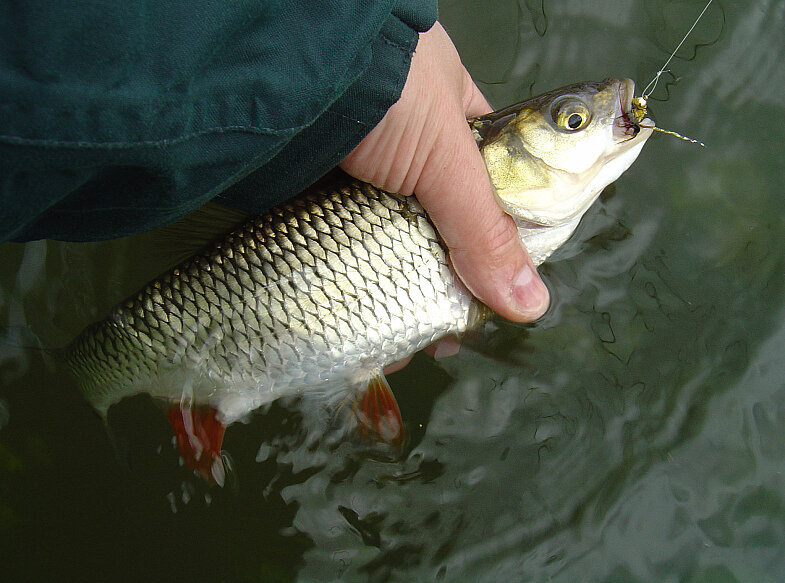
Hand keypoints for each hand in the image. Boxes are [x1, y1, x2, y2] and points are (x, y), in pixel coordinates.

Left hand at [340, 22, 548, 323]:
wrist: (286, 66)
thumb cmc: (384, 85)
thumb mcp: (447, 154)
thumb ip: (485, 227)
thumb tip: (530, 302)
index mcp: (453, 123)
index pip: (490, 189)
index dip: (495, 241)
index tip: (492, 293)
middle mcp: (407, 151)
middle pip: (436, 229)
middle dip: (441, 283)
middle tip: (446, 332)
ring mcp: (359, 175)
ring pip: (385, 246)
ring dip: (392, 295)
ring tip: (403, 345)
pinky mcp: (315, 196)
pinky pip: (341, 250)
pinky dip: (348, 286)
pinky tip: (360, 323)